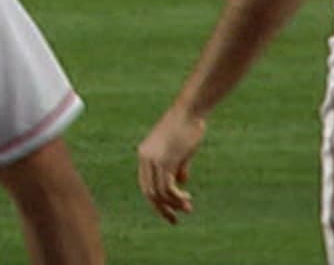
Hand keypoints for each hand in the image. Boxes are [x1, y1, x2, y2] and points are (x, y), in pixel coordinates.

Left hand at [136, 106, 206, 222]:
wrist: (189, 112)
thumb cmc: (187, 128)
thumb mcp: (179, 151)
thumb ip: (177, 166)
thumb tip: (180, 183)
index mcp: (144, 154)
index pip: (145, 184)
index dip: (156, 200)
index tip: (169, 211)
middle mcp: (145, 158)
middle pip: (148, 191)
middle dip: (161, 208)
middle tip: (174, 220)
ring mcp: (153, 159)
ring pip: (158, 192)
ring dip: (172, 204)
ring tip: (187, 209)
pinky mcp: (165, 160)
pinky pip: (166, 187)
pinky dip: (176, 197)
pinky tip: (186, 199)